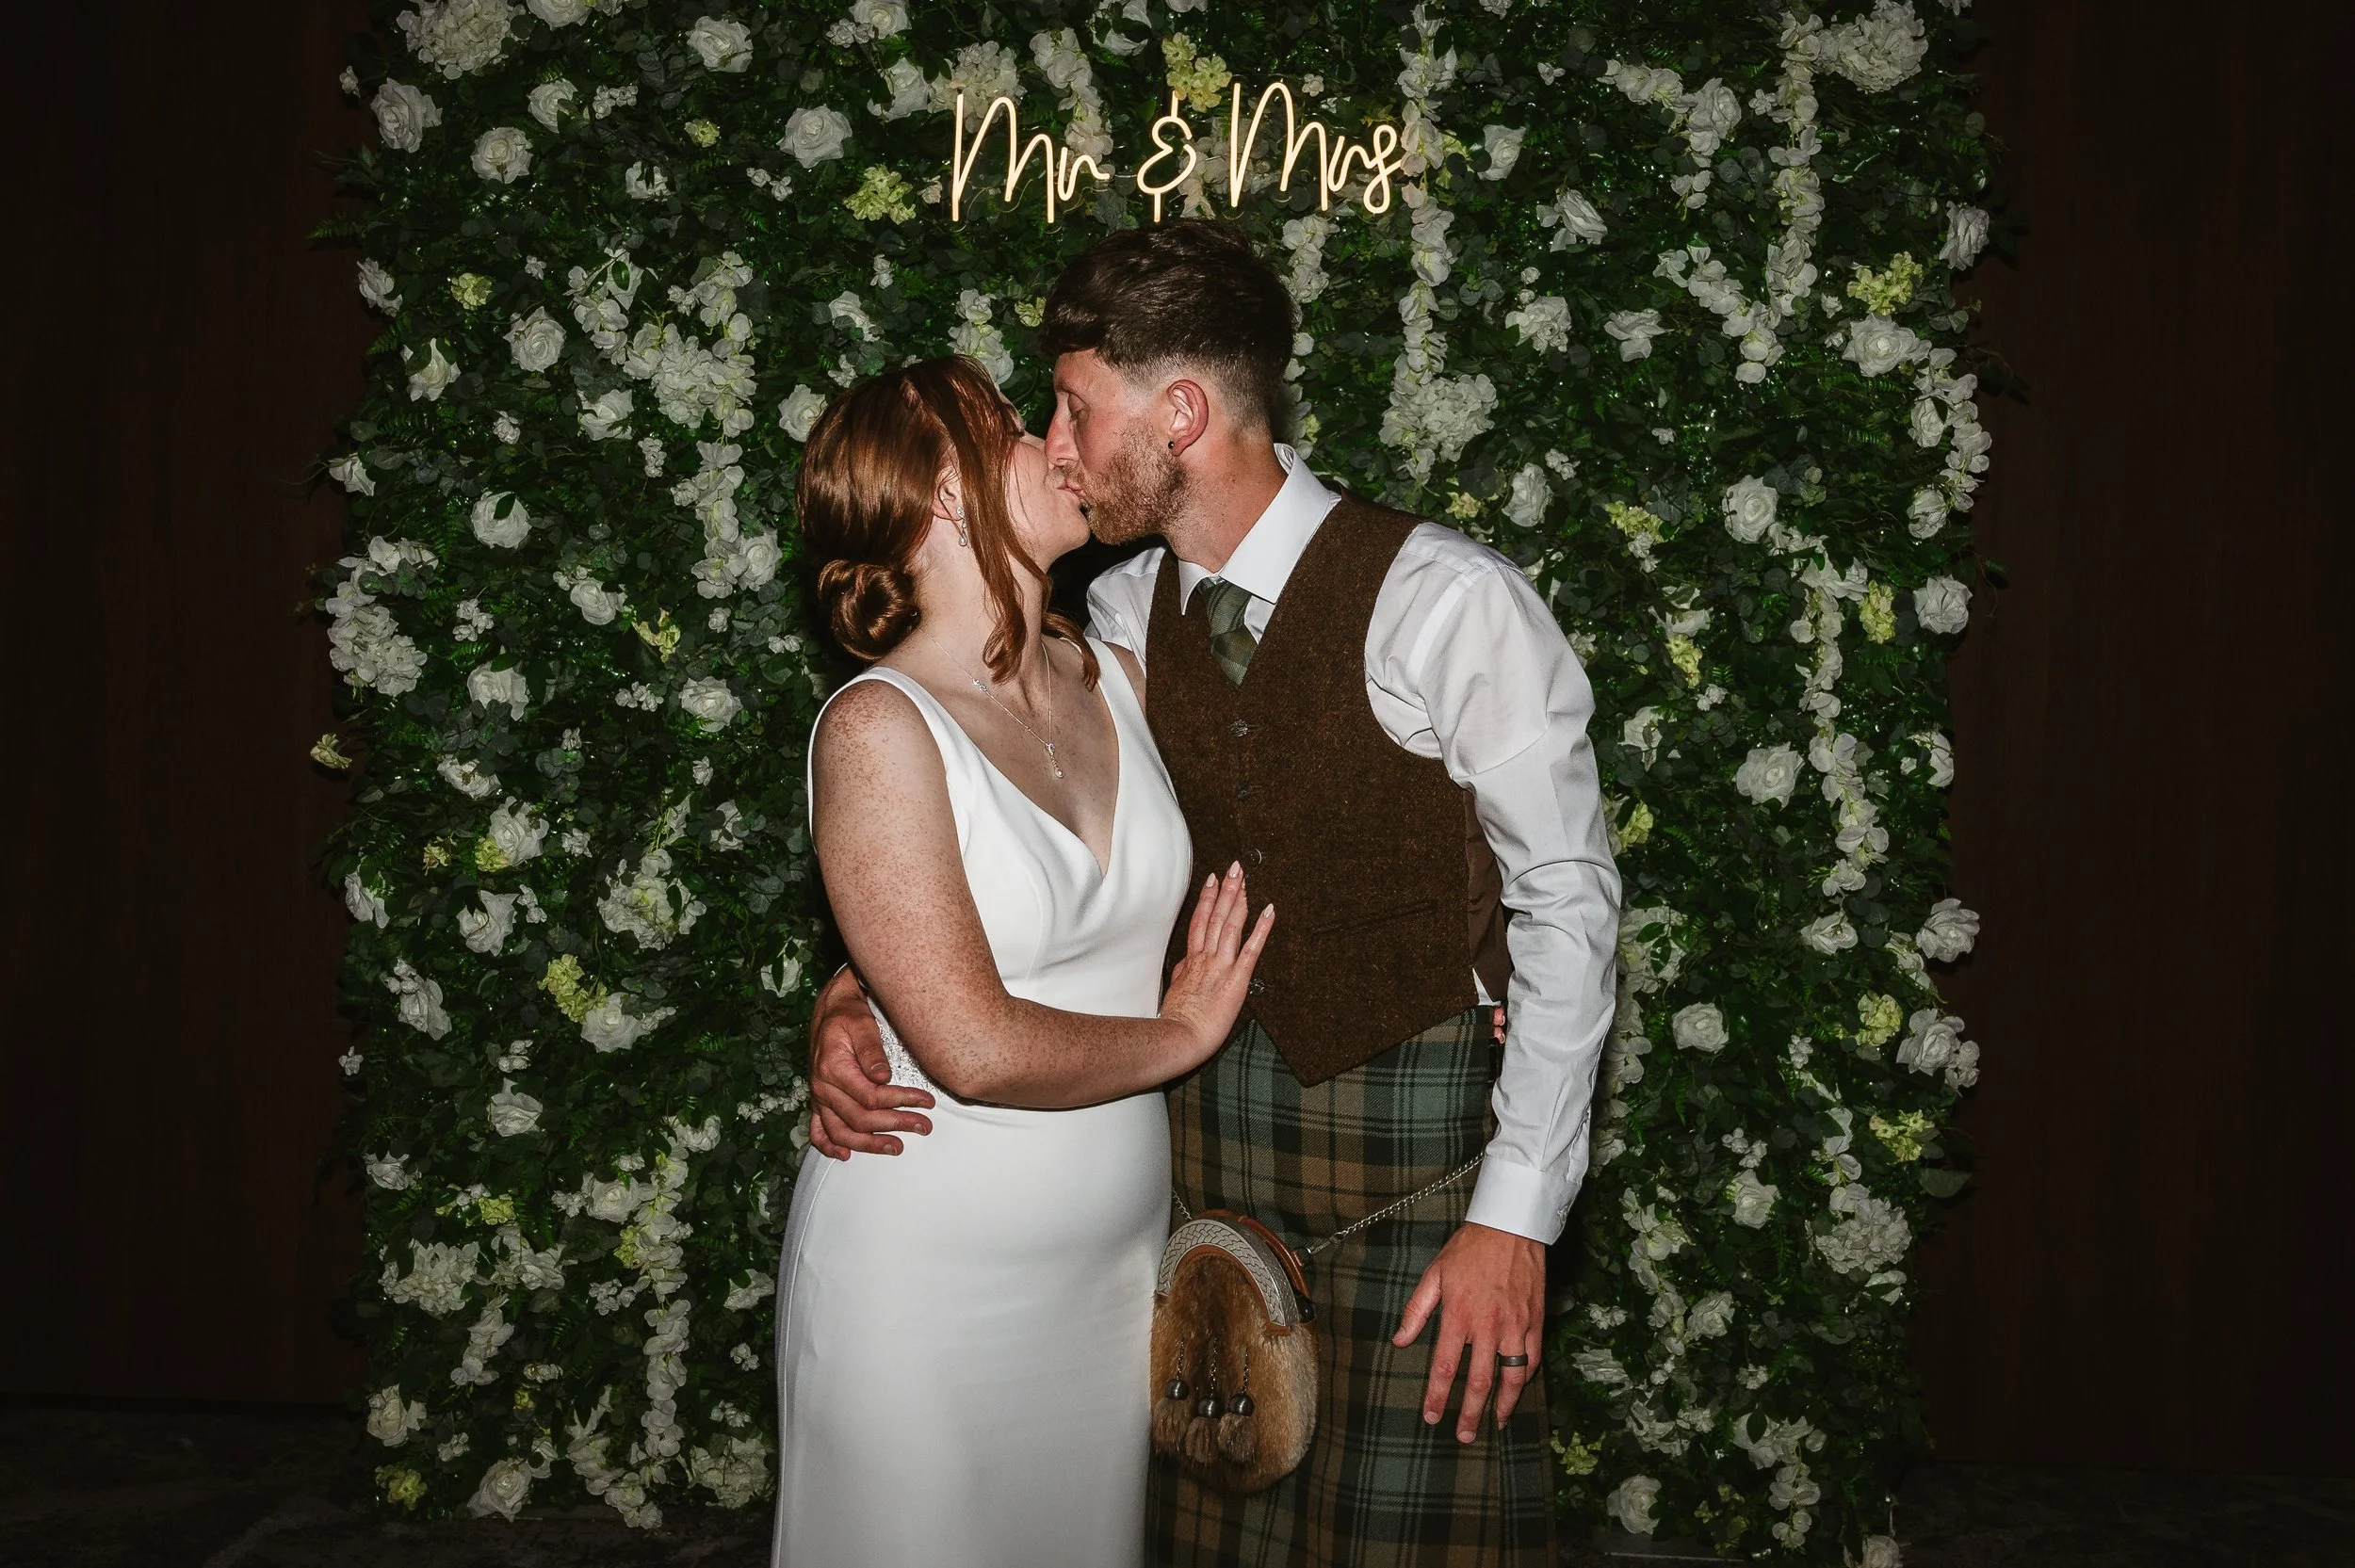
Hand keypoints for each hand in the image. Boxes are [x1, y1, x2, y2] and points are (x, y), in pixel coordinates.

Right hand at [806, 964, 935, 1158]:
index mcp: (834, 1069)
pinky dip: (828, 1146)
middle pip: (860, 1118)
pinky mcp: (818, 1101)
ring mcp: (819, 1097)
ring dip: (869, 1144)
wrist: (830, 1010)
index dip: (901, 1101)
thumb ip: (872, 1051)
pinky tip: (844, 1155)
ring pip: (841, 1131)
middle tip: (924, 1126)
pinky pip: (818, 1130)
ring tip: (897, 1147)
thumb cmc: (849, 1016)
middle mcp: (823, 1087)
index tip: (926, 1101)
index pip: (871, 1096)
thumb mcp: (862, 1024)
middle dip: (895, 1124)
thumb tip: (884, 1077)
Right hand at [1159, 863, 1275, 1064]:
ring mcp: (1221, 965)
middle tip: (1235, 868)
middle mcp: (1206, 957)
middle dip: (1226, 889)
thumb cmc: (1178, 1019)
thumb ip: (1183, 972)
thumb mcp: (1175, 989)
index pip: (1200, 921)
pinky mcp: (1236, 978)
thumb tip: (1186, 961)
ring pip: (1230, 924)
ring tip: (1245, 879)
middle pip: (1215, 916)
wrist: (1180, 1036)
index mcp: (1192, 960)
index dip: (1207, 898)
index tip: (1214, 880)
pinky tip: (1269, 911)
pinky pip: (1251, 949)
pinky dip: (1261, 928)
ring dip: (1238, 899)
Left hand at [1392, 1222, 1546, 1442]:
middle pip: (1478, 1382)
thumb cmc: (1468, 1249)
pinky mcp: (1535, 1322)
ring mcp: (1515, 1326)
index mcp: (1458, 1317)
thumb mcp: (1434, 1275)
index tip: (1432, 1416)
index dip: (1437, 1396)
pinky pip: (1531, 1359)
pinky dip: (1525, 1379)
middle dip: (1470, 1414)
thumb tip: (1399, 1341)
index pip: (1444, 1367)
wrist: (1510, 1226)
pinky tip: (1517, 1389)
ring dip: (1503, 1404)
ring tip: (1495, 1423)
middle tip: (1465, 1436)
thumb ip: (1416, 1311)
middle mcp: (1488, 1327)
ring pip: (1511, 1377)